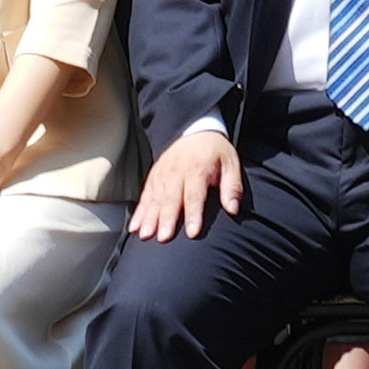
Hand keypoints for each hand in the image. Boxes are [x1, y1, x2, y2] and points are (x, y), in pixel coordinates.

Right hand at [130, 127, 246, 242]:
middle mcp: (177, 172)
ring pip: (155, 198)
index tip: (192, 232)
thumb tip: (233, 209)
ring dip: (149, 217)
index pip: (195, 195)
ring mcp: (162, 175)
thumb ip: (232, 187)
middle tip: (164, 237)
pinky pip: (145, 196)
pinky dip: (139, 212)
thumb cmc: (216, 152)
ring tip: (146, 235)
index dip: (193, 214)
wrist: (197, 131)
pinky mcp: (153, 177)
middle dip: (167, 219)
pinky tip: (134, 227)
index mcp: (197, 169)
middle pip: (171, 198)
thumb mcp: (231, 164)